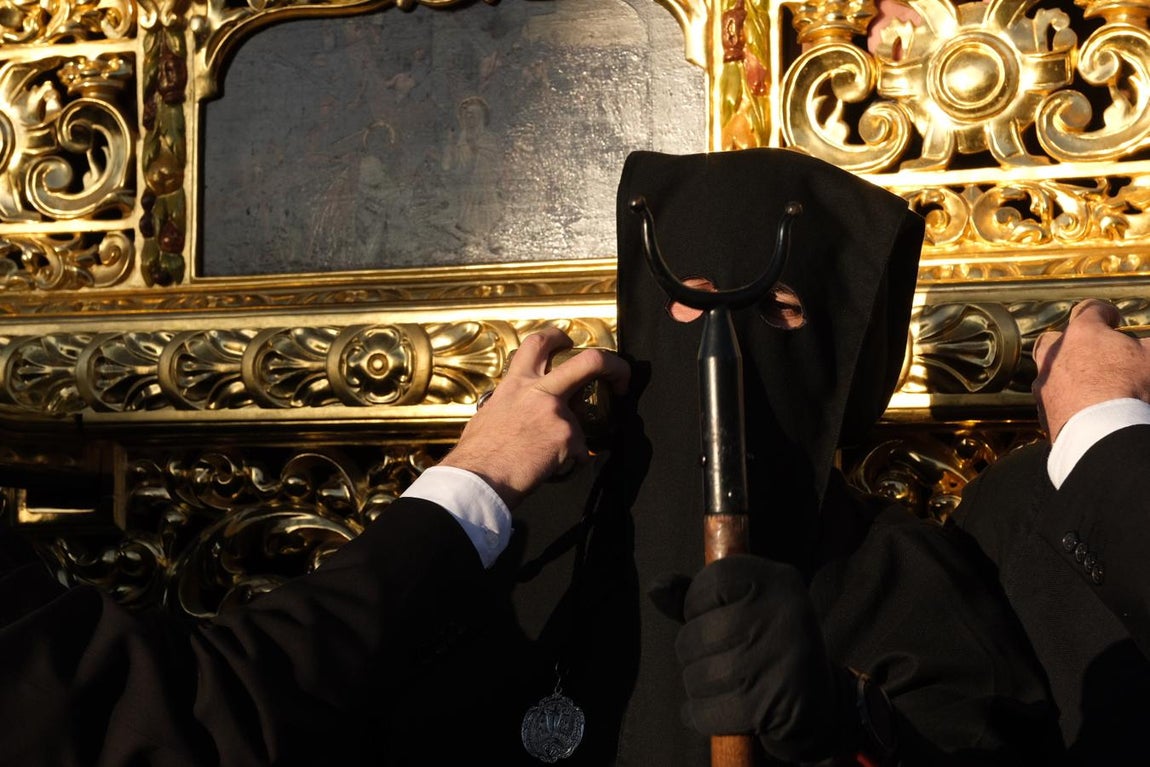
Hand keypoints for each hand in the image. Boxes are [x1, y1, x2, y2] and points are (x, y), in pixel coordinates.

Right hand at [439, 326, 629, 508]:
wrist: (478, 480)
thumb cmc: (477, 455)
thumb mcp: (488, 415)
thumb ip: (509, 405)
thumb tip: (514, 410)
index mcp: (516, 384)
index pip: (538, 343)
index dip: (558, 336)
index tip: (569, 343)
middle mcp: (539, 391)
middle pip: (589, 361)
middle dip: (613, 364)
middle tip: (620, 376)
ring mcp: (557, 413)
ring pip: (583, 421)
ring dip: (574, 440)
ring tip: (549, 459)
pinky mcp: (568, 438)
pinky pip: (581, 452)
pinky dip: (570, 463)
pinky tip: (551, 470)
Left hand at [649, 555, 856, 761]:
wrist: (820, 705)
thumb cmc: (766, 646)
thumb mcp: (740, 606)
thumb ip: (696, 595)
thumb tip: (656, 589)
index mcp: (777, 580)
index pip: (708, 581)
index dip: (697, 605)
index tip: (717, 616)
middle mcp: (782, 614)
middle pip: (692, 635)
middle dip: (695, 654)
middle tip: (724, 658)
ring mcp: (775, 660)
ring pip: (694, 677)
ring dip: (700, 687)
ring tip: (728, 683)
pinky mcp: (767, 704)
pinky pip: (701, 712)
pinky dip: (702, 715)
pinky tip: (723, 708)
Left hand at [1032, 299, 1149, 440]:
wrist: (1102, 436)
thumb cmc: (1130, 389)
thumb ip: (1148, 346)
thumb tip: (1146, 346)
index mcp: (1082, 334)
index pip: (1089, 309)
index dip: (1104, 312)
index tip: (1113, 320)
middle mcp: (1055, 356)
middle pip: (1054, 340)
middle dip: (1072, 342)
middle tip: (1094, 352)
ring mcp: (1045, 386)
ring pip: (1049, 372)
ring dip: (1067, 375)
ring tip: (1091, 386)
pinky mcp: (1043, 413)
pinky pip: (1051, 402)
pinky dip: (1065, 402)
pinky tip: (1083, 411)